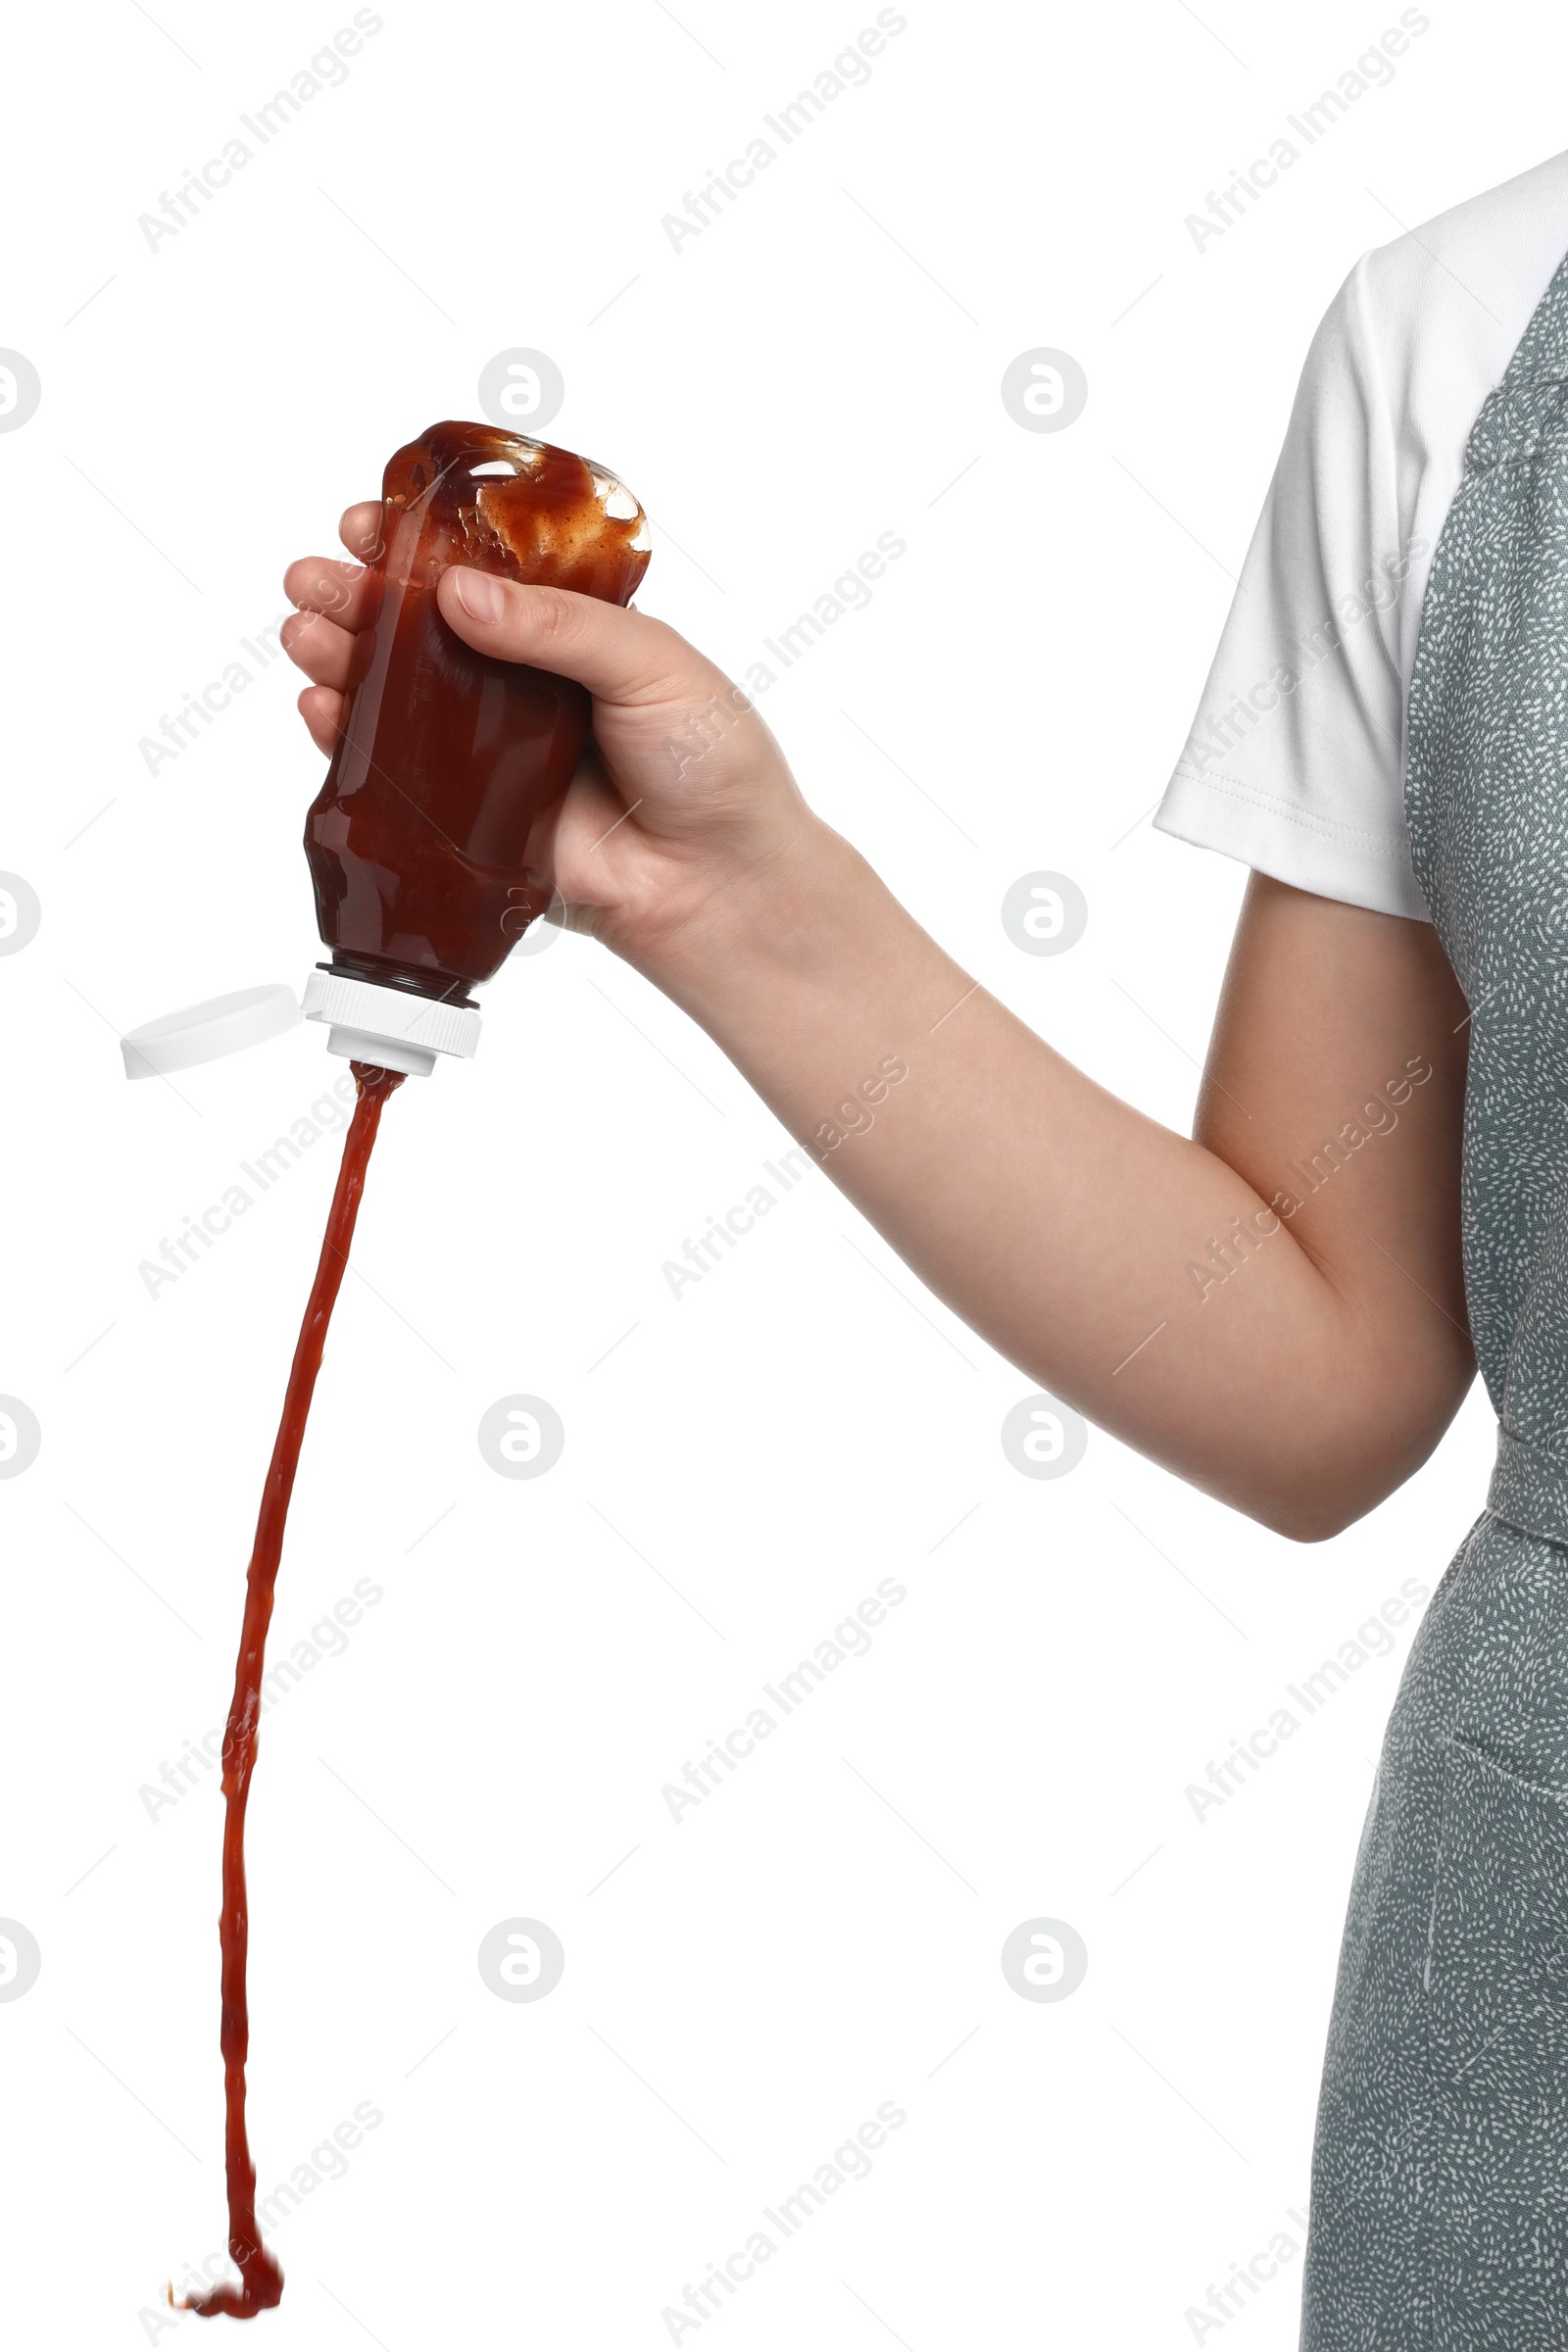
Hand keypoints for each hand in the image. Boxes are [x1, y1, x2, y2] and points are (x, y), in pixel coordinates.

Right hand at [282, 503, 828, 981]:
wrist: (721, 884)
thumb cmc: (713, 764)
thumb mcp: (650, 664)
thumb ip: (557, 626)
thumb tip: (458, 593)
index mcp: (566, 631)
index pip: (479, 574)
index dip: (419, 547)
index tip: (372, 525)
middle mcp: (518, 685)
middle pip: (418, 630)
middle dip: (357, 597)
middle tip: (316, 578)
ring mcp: (487, 753)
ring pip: (394, 698)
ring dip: (340, 658)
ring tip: (306, 633)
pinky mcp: (468, 820)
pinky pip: (396, 780)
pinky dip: (348, 741)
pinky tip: (323, 708)